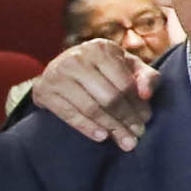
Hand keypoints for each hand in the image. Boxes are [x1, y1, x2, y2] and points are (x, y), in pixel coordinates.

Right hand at [34, 36, 157, 150]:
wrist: (64, 68)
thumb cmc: (106, 69)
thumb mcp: (130, 66)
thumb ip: (147, 77)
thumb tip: (147, 95)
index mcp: (101, 48)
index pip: (124, 84)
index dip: (137, 105)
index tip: (146, 120)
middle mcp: (77, 58)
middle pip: (108, 98)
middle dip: (126, 120)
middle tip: (136, 136)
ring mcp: (57, 74)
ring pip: (90, 108)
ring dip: (111, 127)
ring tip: (125, 141)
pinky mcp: (44, 90)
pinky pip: (69, 114)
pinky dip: (87, 127)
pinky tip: (102, 137)